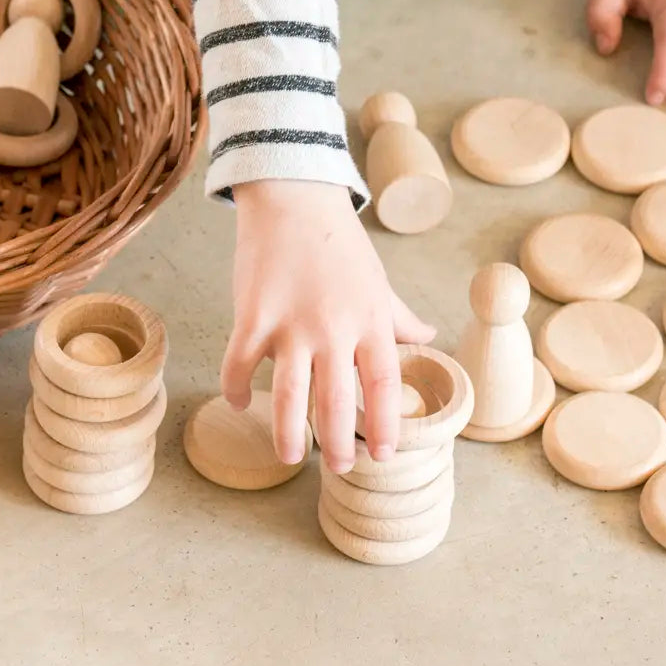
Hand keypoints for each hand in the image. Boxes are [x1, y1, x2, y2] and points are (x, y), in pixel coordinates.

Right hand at [223, 179, 435, 473]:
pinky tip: (239, 402)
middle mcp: (334, 328)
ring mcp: (291, 323)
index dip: (386, 424)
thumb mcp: (378, 281)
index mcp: (369, 320)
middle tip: (338, 466)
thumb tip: (428, 336)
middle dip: (339, 444)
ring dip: (289, 433)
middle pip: (337, 402)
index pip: (383, 384)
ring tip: (291, 457)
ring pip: (289, 396)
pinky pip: (240, 364)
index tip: (384, 454)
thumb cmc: (338, 242)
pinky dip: (237, 389)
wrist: (294, 198)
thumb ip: (399, 316)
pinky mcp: (252, 315)